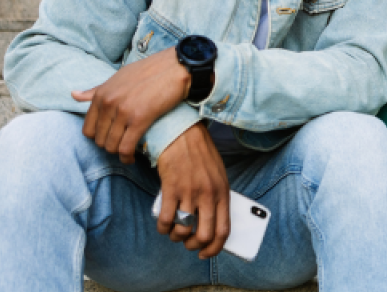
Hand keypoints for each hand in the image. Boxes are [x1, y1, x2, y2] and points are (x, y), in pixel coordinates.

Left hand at [72, 47, 191, 162]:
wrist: (176, 67)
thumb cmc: (151, 71)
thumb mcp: (119, 77)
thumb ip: (96, 90)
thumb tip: (73, 95)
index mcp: (101, 94)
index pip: (88, 128)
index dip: (99, 138)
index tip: (111, 138)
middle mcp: (108, 103)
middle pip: (99, 140)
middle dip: (109, 146)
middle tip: (122, 145)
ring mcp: (123, 111)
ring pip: (111, 145)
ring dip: (118, 153)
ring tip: (127, 152)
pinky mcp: (140, 119)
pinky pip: (126, 147)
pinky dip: (127, 157)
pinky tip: (132, 157)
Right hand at [156, 123, 230, 258]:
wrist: (183, 134)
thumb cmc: (200, 155)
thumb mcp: (218, 175)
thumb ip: (217, 197)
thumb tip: (213, 222)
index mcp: (223, 192)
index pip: (223, 230)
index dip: (214, 248)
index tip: (205, 253)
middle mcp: (208, 195)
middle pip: (203, 235)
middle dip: (193, 246)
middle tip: (187, 244)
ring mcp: (190, 192)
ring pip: (183, 230)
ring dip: (176, 237)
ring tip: (174, 232)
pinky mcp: (171, 188)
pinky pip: (166, 219)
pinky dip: (163, 228)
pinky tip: (163, 225)